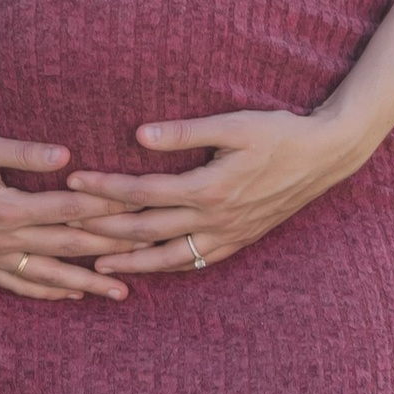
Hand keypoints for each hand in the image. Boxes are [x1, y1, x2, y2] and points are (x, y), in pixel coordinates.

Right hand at [0, 128, 153, 302]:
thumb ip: (24, 152)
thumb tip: (67, 156)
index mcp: (5, 207)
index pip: (69, 209)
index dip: (107, 209)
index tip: (140, 209)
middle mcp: (1, 238)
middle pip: (68, 245)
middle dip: (111, 250)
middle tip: (149, 253)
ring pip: (49, 275)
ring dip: (87, 283)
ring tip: (122, 292)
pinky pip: (20, 284)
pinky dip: (48, 291)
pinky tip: (71, 295)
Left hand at [64, 106, 371, 272]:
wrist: (326, 156)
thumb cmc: (279, 132)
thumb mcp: (233, 124)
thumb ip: (185, 132)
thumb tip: (139, 135)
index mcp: (208, 188)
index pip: (142, 193)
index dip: (105, 189)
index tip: (73, 182)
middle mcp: (215, 218)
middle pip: (146, 230)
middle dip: (103, 230)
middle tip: (67, 231)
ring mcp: (228, 234)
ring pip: (169, 256)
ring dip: (130, 262)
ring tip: (97, 265)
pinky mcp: (239, 240)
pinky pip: (196, 261)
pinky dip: (168, 267)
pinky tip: (149, 268)